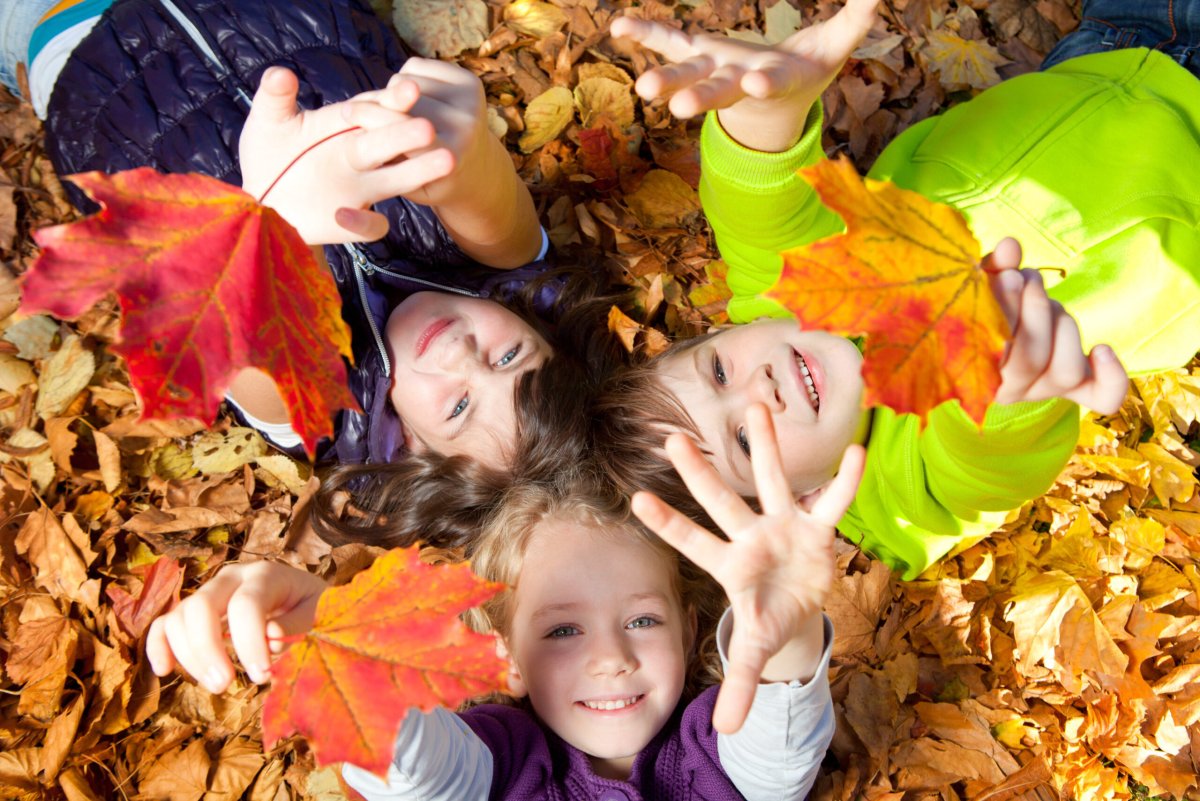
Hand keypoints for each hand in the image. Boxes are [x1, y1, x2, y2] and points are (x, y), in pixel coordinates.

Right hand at [145, 561, 326, 693]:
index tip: (262, 676)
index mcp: (266, 574)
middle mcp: (232, 577)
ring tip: (217, 686)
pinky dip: (158, 646)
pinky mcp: (195, 612)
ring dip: (189, 656)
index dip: (249, 643)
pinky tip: (164, 671)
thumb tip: (269, 636)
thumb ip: (297, 624)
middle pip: (201, 606)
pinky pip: (164, 624)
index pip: (246, 604)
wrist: (304, 597)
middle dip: (208, 650)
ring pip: (179, 617)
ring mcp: (210, 592)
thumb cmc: (313, 607)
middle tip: (226, 685)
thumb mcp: (319, 612)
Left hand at [239, 67, 455, 243]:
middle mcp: (359, 156)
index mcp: (344, 126)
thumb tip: (280, 72)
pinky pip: (372, 226)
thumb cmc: (268, 154)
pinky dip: (364, 222)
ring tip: (445, 162)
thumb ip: (274, 97)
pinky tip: (342, 214)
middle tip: (426, 129)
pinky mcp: (352, 222)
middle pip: (390, 143)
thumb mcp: (267, 122)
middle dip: (408, 136)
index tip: (408, 89)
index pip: (374, 110)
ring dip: (418, 172)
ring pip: (397, 180)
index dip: (392, 101)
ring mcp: (359, 189)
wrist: (260, 200)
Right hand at [340, 59, 542, 266]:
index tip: (345, 113)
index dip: (369, 117)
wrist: (477, 170)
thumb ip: (382, 156)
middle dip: (377, 102)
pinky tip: (411, 100)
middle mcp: (466, 125)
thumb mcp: (405, 183)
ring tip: (392, 111)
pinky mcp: (472, 81)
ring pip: (409, 79)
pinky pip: (419, 67)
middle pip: (404, 100)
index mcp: (448, 156)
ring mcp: (472, 100)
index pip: (399, 129)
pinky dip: (406, 78)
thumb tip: (349, 119)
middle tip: (356, 108)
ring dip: (392, 92)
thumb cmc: (431, 181)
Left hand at [610, 0, 877, 151]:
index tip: (757, 85)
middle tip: (680, 109)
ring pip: (685, 76)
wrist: (772, 102)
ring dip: (663, 81)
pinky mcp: (694, 55)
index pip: (771, 85)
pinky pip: (667, 44)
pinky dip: (644, 36)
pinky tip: (619, 26)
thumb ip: (857, 19)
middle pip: (717, 92)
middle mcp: (738, 81)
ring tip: (640, 89)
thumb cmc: (807, 70)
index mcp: (775, 82)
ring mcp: (711, 71)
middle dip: (700, 98)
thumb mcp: (836, 47)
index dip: (764, 86)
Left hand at [631, 404, 864, 733]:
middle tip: (671, 441)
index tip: (634, 498)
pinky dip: (845, 480)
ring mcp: (784, 526)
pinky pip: (833, 501)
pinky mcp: (819, 528)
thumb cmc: (769, 617)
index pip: (693, 542)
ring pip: (772, 480)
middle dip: (699, 475)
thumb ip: (741, 683)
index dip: (667, 524)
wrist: (801, 603)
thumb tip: (725, 729)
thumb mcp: (756, 651)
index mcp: (730, 565)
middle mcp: (752, 536)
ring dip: (765, 446)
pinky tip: (855, 450)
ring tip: (756, 406)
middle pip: (722, 502)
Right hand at [986, 238, 1128, 413]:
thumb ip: (994, 269)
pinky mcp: (1076, 389)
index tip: (1009, 275)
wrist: (999, 334)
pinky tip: (1102, 349)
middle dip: (1036, 309)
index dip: (1006, 311)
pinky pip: (1103, 398)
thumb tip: (1011, 247)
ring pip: (1067, 371)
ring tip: (1046, 298)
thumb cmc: (984, 306)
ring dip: (1062, 325)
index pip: (996, 355)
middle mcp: (1012, 391)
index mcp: (979, 373)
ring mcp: (1046, 390)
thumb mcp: (981, 287)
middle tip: (1028, 277)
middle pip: (1033, 359)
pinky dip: (1111, 376)